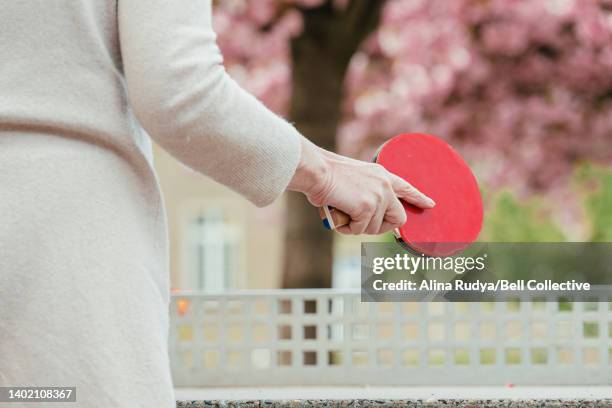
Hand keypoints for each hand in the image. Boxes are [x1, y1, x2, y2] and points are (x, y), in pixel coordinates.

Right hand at [288, 138, 434, 234]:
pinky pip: (360, 230)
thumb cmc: (325, 175)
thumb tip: (362, 213)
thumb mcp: (354, 179)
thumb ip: (365, 193)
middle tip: (363, 224)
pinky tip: (340, 215)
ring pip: (375, 228)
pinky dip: (347, 228)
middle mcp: (385, 185)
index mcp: (382, 175)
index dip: (418, 198)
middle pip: (399, 218)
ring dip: (357, 227)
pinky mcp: (367, 208)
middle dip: (383, 227)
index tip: (430, 204)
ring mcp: (378, 197)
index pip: (406, 188)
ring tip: (343, 212)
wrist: (317, 171)